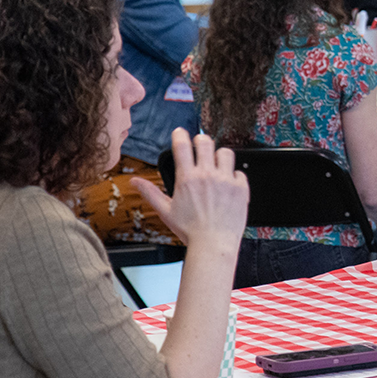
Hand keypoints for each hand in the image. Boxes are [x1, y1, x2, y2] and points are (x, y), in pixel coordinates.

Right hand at [130, 128, 248, 252]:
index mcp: (187, 178)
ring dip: (220, 156)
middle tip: (200, 147)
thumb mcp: (166, 211)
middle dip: (201, 141)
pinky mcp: (241, 188)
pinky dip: (235, 176)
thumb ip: (150, 193)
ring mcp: (226, 180)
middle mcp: (207, 175)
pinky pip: (240, 172)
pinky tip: (229, 185)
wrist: (214, 244)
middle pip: (206, 141)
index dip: (180, 134)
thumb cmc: (190, 231)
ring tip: (216, 165)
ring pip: (226, 152)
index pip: (182, 145)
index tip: (180, 132)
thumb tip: (134, 181)